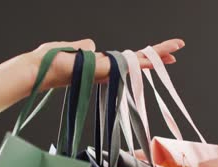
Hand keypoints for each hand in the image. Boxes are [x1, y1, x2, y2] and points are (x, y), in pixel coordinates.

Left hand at [23, 38, 184, 90]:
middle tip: (176, 54)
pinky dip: (146, 61)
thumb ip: (84, 46)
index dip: (142, 57)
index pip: (127, 60)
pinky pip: (130, 64)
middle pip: (138, 61)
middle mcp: (108, 68)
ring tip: (177, 49)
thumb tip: (92, 45)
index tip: (154, 57)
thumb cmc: (51, 61)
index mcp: (101, 63)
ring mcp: (108, 69)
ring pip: (139, 62)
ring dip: (158, 54)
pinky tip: (160, 59)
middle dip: (157, 57)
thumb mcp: (72, 48)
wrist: (40, 69)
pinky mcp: (105, 68)